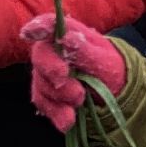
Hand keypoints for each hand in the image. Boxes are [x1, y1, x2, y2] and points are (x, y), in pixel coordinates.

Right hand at [20, 13, 125, 132]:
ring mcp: (46, 74)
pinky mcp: (46, 95)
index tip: (30, 33)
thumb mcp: (104, 59)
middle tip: (73, 85)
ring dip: (60, 96)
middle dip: (52, 71)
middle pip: (40, 56)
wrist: (115, 93)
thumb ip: (84, 49)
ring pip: (41, 83)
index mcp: (66, 34)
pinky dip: (56, 114)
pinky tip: (68, 121)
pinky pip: (43, 103)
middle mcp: (51, 51)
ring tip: (80, 102)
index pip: (48, 24)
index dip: (37, 27)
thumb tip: (66, 37)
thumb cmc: (109, 68)